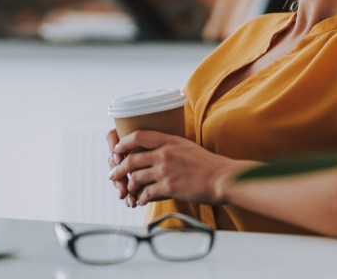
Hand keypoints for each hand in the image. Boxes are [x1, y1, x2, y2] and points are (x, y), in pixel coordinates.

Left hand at [109, 130, 252, 206]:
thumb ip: (172, 145)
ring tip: (128, 190)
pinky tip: (141, 201)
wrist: (223, 178)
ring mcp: (166, 171)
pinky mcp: (169, 187)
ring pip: (136, 178)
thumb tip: (158, 148)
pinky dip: (140, 198)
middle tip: (113, 174)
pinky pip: (146, 193)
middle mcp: (165, 153)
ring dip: (129, 185)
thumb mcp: (188, 146)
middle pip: (132, 159)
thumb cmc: (209, 164)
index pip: (139, 136)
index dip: (123, 143)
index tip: (117, 149)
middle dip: (119, 168)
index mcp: (170, 140)